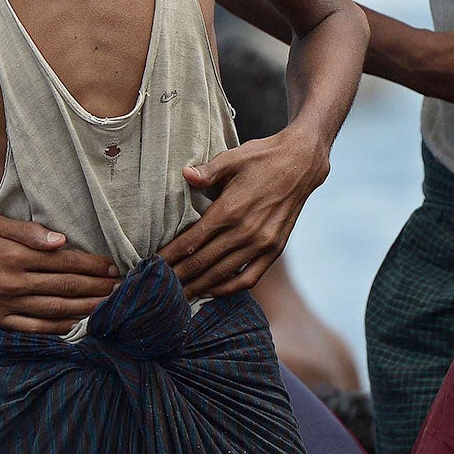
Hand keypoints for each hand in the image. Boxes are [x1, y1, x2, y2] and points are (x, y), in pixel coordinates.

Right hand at [0, 215, 116, 334]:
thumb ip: (28, 232)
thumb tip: (61, 241)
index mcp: (16, 256)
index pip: (65, 262)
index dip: (92, 265)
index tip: (113, 267)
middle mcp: (13, 283)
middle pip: (65, 287)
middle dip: (97, 288)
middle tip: (121, 289)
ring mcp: (5, 305)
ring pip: (54, 310)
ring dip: (84, 308)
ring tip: (107, 306)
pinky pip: (32, 328)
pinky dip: (56, 328)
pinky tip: (75, 325)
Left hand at [161, 130, 330, 299]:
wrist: (302, 163)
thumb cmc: (263, 157)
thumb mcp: (233, 157)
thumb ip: (207, 171)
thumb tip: (185, 175)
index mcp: (230, 209)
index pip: (191, 242)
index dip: (169, 257)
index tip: (152, 266)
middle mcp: (245, 231)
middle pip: (202, 263)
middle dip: (177, 277)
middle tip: (157, 288)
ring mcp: (262, 243)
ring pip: (222, 274)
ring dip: (198, 287)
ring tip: (178, 296)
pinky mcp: (275, 249)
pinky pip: (249, 277)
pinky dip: (228, 289)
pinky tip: (212, 291)